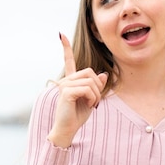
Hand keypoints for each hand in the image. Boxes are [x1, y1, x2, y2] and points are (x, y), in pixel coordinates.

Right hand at [47, 33, 107, 147]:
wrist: (67, 130)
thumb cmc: (77, 116)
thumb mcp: (91, 100)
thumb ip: (96, 87)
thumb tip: (103, 74)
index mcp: (70, 81)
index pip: (68, 61)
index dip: (65, 48)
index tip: (60, 34)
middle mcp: (66, 80)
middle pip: (90, 72)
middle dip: (98, 86)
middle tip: (94, 101)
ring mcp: (65, 85)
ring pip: (91, 81)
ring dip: (96, 95)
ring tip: (91, 105)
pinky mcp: (66, 92)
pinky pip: (87, 89)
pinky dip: (93, 98)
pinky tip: (88, 106)